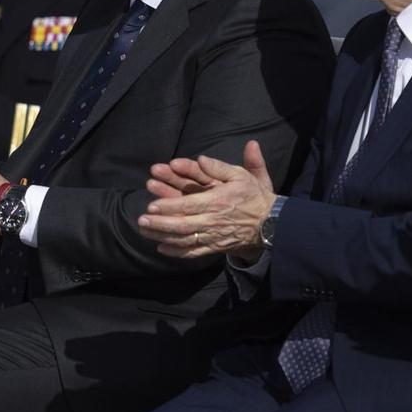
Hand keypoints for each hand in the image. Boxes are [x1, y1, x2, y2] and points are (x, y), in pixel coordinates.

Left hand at [136, 140, 276, 259]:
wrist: (271, 223)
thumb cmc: (253, 196)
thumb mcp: (240, 175)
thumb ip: (219, 167)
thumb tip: (201, 158)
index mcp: (218, 201)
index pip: (189, 205)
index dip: (169, 206)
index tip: (152, 206)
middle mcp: (213, 221)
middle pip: (183, 225)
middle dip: (160, 223)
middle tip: (141, 221)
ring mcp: (214, 236)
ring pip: (185, 240)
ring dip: (163, 237)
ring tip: (145, 233)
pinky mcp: (215, 247)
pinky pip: (194, 252)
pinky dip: (177, 253)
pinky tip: (162, 249)